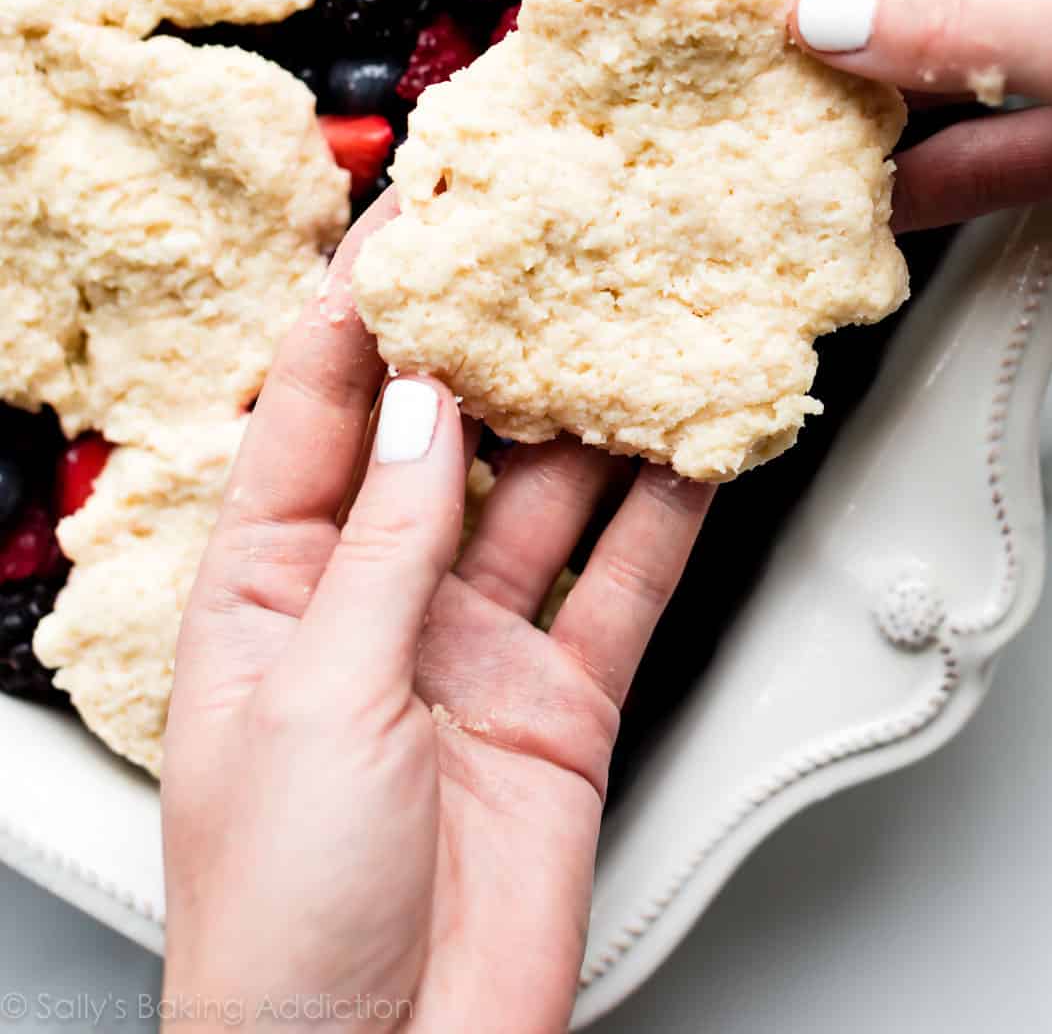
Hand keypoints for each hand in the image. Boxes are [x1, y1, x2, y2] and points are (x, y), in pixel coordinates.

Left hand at [161, 195, 711, 1033]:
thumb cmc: (280, 920)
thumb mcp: (316, 697)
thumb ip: (387, 542)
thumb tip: (430, 405)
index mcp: (269, 589)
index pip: (318, 412)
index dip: (361, 310)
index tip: (413, 215)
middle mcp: (375, 602)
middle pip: (444, 437)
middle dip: (494, 344)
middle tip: (550, 249)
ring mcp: (473, 647)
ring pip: (546, 495)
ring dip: (593, 416)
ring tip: (642, 320)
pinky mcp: (561, 698)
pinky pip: (622, 582)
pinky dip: (667, 514)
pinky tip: (699, 447)